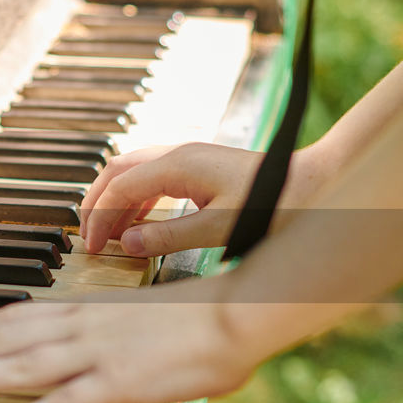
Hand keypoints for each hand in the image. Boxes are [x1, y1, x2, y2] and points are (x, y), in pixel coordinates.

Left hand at [0, 278, 257, 402]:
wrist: (235, 313)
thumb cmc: (195, 317)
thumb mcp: (136, 317)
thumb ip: (104, 332)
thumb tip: (84, 352)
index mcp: (86, 308)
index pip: (16, 316)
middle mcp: (82, 326)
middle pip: (6, 339)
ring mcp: (98, 352)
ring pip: (22, 363)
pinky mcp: (120, 380)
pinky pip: (71, 399)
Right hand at [79, 142, 262, 255]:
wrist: (314, 184)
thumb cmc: (275, 203)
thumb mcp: (219, 229)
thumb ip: (169, 236)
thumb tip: (128, 243)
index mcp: (179, 165)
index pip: (120, 186)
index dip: (99, 217)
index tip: (91, 247)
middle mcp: (180, 155)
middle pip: (119, 171)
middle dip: (97, 202)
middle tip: (88, 236)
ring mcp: (190, 159)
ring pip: (135, 173)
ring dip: (116, 200)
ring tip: (108, 234)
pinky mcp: (201, 169)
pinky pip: (155, 179)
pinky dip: (138, 199)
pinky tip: (138, 223)